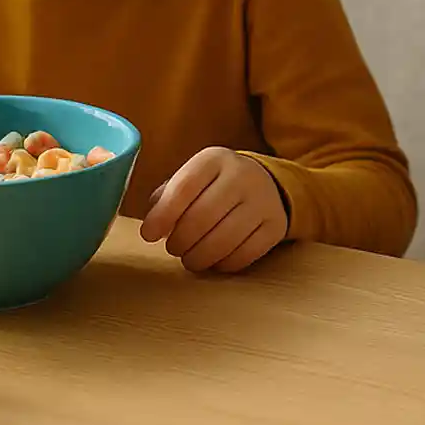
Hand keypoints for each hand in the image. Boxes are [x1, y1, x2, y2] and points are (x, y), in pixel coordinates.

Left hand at [139, 147, 288, 272]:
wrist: (267, 182)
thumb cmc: (216, 185)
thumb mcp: (193, 177)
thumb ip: (168, 197)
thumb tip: (152, 227)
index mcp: (214, 160)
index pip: (183, 188)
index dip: (162, 215)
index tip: (149, 234)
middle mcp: (242, 175)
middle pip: (202, 217)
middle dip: (180, 241)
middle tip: (173, 248)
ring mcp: (263, 201)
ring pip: (224, 240)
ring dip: (199, 257)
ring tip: (190, 259)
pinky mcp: (276, 226)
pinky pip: (245, 254)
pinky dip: (223, 264)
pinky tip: (214, 260)